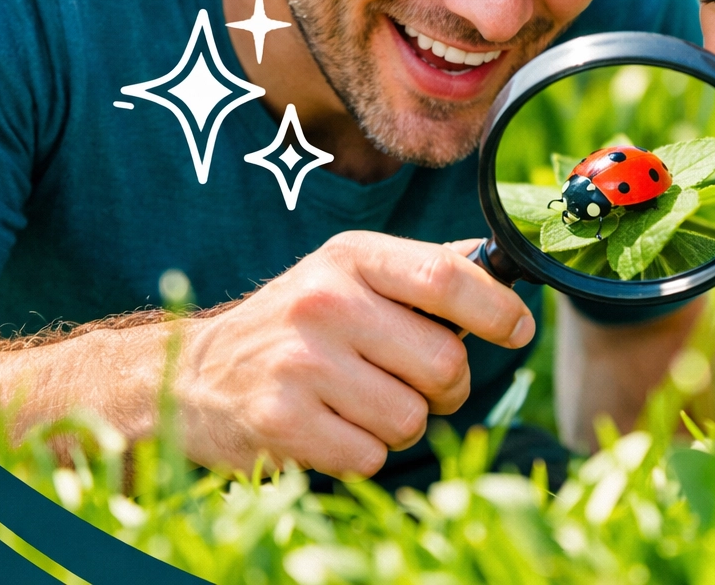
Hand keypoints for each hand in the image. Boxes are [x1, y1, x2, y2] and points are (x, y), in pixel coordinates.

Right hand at [171, 231, 534, 477]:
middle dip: (447, 388)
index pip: (447, 276)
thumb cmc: (297, 324)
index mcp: (352, 257)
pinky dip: (362, 455)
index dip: (497, 309)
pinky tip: (330, 429)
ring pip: (411, 418)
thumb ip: (425, 269)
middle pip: (444, 362)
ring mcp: (300, 362)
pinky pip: (370, 457)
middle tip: (417, 385)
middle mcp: (325, 301)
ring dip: (400, 424)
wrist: (195, 376)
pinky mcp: (281, 420)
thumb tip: (503, 263)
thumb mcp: (350, 274)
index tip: (518, 330)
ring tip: (360, 404)